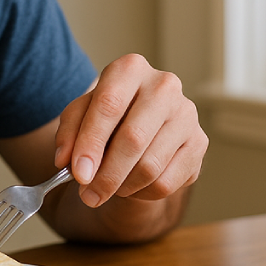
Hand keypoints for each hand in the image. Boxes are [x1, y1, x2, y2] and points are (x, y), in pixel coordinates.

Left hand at [53, 54, 206, 207]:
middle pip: (134, 138)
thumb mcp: (80, 116)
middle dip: (106, 174)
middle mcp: (164, 86)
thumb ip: (69, 134)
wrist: (141, 124)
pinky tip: (132, 185)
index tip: (78, 173)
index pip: (109, 105)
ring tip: (108, 187)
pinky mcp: (199, 143)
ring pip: (150, 166)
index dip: (91, 143)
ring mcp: (186, 114)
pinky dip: (142, 193)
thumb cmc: (107, 116)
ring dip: (123, 186)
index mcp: (129, 69)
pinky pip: (166, 182)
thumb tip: (66, 161)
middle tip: (88, 196)